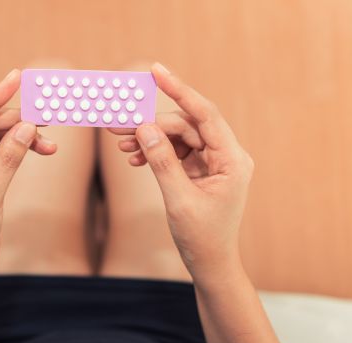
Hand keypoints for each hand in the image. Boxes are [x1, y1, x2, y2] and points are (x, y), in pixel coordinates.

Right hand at [113, 63, 253, 278]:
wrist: (210, 263)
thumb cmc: (201, 237)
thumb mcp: (178, 199)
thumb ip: (162, 161)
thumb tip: (145, 128)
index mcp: (232, 160)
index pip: (204, 114)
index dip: (179, 90)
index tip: (156, 71)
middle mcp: (227, 156)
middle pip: (186, 125)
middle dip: (152, 124)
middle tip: (119, 126)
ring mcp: (215, 162)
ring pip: (179, 137)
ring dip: (151, 139)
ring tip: (122, 146)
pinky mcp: (203, 170)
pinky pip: (177, 152)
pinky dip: (156, 153)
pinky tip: (135, 158)